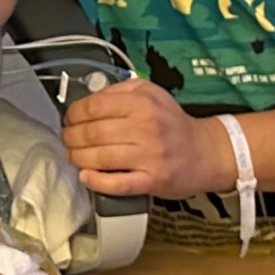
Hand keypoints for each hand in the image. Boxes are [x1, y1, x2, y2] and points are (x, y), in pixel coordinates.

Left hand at [62, 78, 226, 198]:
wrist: (206, 152)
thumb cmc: (172, 123)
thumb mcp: (151, 93)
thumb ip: (119, 91)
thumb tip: (87, 100)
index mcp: (142, 103)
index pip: (94, 106)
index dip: (73, 114)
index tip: (69, 119)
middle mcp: (146, 127)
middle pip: (92, 133)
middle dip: (71, 137)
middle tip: (68, 140)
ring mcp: (150, 156)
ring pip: (100, 157)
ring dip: (78, 158)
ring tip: (74, 157)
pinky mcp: (153, 180)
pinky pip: (117, 183)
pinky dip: (96, 181)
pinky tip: (86, 176)